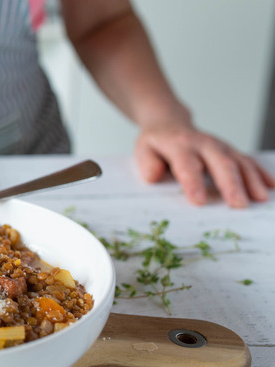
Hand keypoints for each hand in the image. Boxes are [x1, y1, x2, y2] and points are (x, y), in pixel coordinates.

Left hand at [134, 123, 274, 207]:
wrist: (169, 123)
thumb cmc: (156, 143)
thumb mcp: (143, 150)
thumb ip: (147, 163)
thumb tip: (154, 176)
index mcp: (179, 145)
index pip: (187, 165)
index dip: (193, 183)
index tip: (199, 202)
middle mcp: (203, 143)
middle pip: (220, 163)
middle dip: (231, 184)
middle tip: (238, 205)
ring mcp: (220, 146)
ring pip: (238, 161)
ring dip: (251, 180)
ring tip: (259, 198)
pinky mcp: (230, 150)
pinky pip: (248, 160)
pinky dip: (261, 172)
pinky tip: (271, 186)